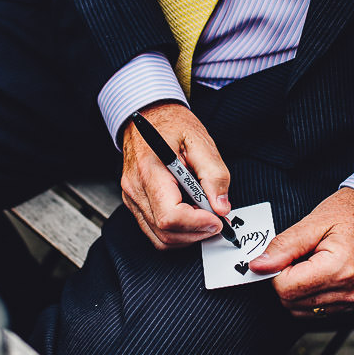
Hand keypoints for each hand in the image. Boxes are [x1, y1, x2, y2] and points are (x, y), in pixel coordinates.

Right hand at [120, 103, 231, 249]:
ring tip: (206, 217)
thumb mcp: (201, 142)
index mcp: (150, 171)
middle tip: (218, 220)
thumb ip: (214, 175)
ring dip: (188, 236)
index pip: (170, 216)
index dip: (197, 224)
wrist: (150, 116)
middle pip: (165, 232)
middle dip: (196, 233)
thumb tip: (221, 207)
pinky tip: (191, 216)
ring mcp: (132, 198)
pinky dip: (177, 232)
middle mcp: (136, 188)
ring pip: (159, 238)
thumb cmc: (172, 126)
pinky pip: (154, 231)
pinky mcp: (135, 203)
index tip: (217, 219)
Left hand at [250, 188, 353, 317]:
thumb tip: (259, 266)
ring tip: (309, 262)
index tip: (283, 254)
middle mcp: (348, 291)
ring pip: (300, 309)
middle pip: (291, 301)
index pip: (285, 288)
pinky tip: (317, 273)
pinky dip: (308, 294)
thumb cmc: (351, 214)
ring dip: (295, 288)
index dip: (276, 270)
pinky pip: (315, 310)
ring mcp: (352, 300)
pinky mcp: (352, 304)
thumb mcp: (313, 222)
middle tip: (297, 255)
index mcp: (338, 269)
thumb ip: (283, 246)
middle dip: (284, 279)